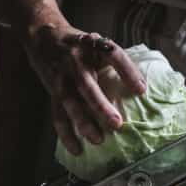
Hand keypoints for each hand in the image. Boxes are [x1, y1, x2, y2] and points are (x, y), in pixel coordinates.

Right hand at [22, 24, 145, 155]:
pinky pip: (58, 114)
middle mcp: (74, 60)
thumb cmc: (79, 45)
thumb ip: (114, 59)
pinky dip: (66, 134)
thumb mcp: (97, 43)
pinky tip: (77, 149)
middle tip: (116, 124)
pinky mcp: (52, 91)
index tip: (141, 91)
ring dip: (83, 122)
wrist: (43, 36)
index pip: (112, 54)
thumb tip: (142, 87)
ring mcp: (61, 76)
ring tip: (97, 139)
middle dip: (101, 106)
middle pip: (86, 84)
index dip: (128, 72)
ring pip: (69, 102)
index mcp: (91, 44)